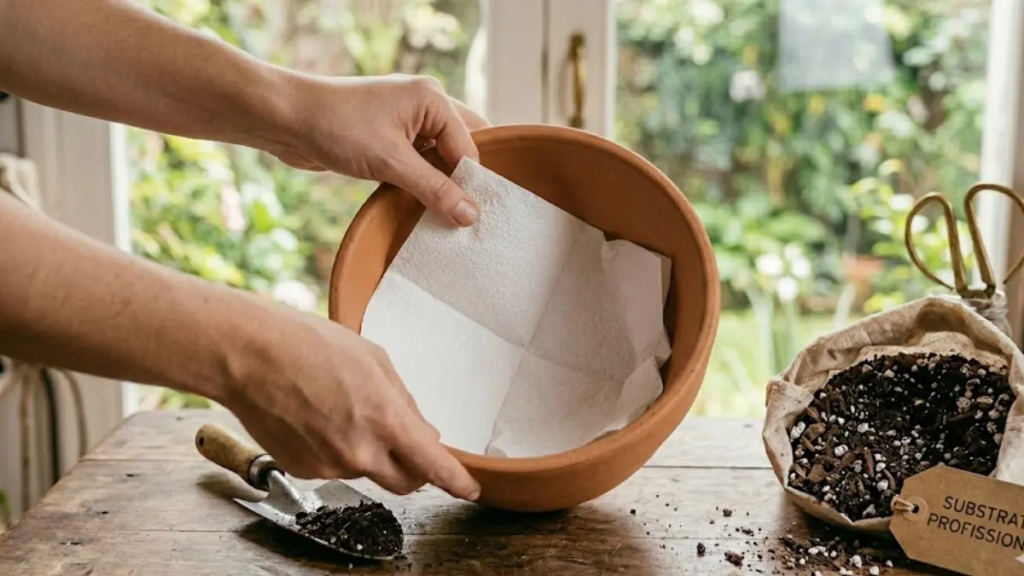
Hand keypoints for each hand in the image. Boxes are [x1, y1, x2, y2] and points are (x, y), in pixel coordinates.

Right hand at [224, 303, 480, 499]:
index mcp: (385, 420)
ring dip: (368, 450)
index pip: (433, 466)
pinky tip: (318, 417)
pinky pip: (334, 467)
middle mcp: (359, 451)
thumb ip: (404, 403)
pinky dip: (336, 449)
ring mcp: (329, 465)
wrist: (249, 355)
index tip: (469, 489)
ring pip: (367, 470)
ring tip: (341, 407)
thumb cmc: (310, 346)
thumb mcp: (375, 361)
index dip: (456, 481)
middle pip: (406, 482)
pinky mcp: (303, 470)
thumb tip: (423, 434)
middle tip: (407, 442)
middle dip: (415, 468)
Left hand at [273, 74, 490, 226]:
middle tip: (462, 215)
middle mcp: (424, 104)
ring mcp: (406, 119)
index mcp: (432, 98)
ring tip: (442, 214)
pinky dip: (420, 181)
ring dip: (438, 183)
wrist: (286, 118)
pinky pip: (418, 161)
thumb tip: (469, 215)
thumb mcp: (391, 162)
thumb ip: (434, 189)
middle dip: (459, 180)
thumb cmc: (336, 127)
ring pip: (439, 157)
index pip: (469, 146)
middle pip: (460, 147)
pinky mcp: (389, 136)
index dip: (471, 183)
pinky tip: (419, 204)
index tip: (470, 218)